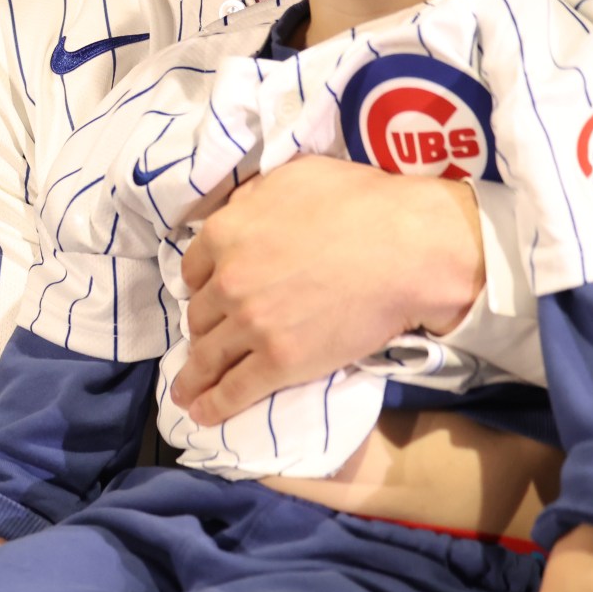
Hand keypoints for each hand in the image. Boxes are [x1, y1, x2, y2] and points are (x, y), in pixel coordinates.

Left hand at [175, 156, 482, 426]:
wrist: (407, 249)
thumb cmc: (361, 202)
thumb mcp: (294, 177)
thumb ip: (256, 197)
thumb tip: (241, 210)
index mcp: (225, 234)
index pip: (194, 269)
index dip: (203, 285)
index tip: (209, 296)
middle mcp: (228, 281)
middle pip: (199, 314)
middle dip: (204, 327)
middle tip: (210, 339)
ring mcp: (251, 325)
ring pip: (208, 356)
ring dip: (194, 376)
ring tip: (185, 392)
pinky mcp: (278, 362)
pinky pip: (235, 389)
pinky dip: (214, 404)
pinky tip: (202, 414)